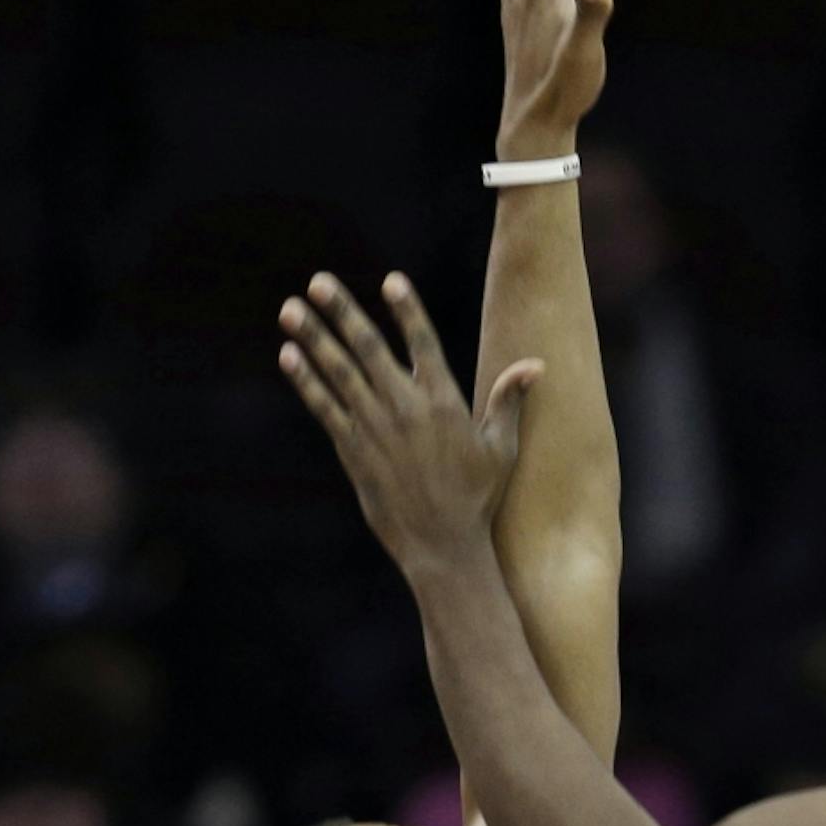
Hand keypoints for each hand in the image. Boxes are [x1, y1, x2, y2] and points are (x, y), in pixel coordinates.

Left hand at [280, 271, 539, 574]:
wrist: (443, 545)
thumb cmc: (477, 496)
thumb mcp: (502, 447)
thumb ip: (510, 400)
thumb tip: (536, 364)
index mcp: (443, 401)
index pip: (423, 342)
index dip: (406, 309)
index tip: (390, 280)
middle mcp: (405, 408)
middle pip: (369, 347)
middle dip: (342, 312)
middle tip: (318, 281)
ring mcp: (374, 428)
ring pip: (339, 372)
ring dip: (313, 338)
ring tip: (290, 309)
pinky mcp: (352, 450)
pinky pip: (324, 406)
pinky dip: (305, 380)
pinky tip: (289, 355)